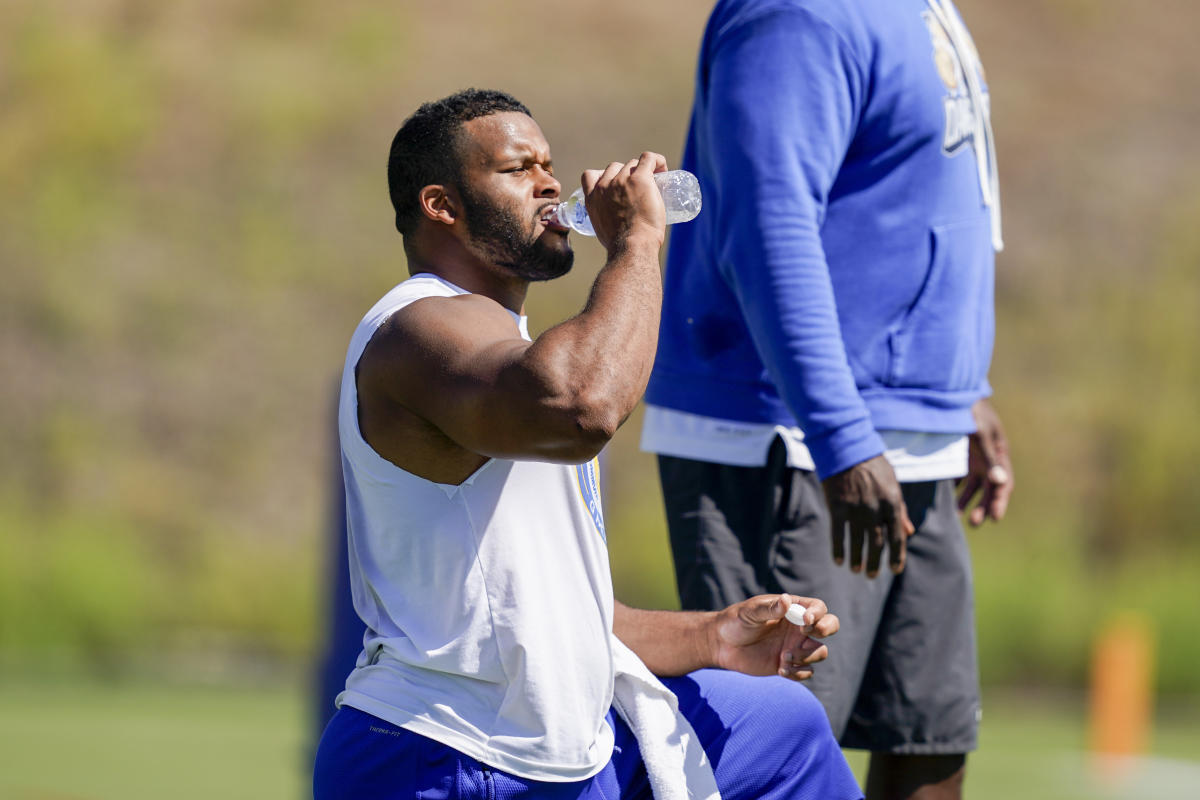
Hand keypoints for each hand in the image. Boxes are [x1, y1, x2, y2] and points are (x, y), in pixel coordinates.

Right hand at [579, 151, 667, 249]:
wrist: (632, 247)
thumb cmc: (622, 246)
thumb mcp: (603, 231)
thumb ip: (605, 221)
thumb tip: (617, 227)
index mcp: (592, 198)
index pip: (590, 175)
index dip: (603, 176)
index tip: (614, 185)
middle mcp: (604, 186)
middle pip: (615, 167)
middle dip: (626, 175)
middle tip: (639, 190)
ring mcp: (622, 181)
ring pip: (632, 164)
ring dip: (642, 170)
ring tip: (654, 184)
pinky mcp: (639, 179)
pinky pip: (648, 159)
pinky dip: (656, 161)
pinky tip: (662, 168)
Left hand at [711, 594, 837, 680]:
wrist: (722, 644)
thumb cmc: (735, 621)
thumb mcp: (750, 612)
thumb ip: (769, 608)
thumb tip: (787, 601)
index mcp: (792, 609)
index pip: (818, 608)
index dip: (818, 614)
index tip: (804, 621)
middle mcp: (798, 628)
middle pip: (830, 626)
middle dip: (826, 629)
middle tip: (804, 635)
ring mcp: (795, 646)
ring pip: (820, 651)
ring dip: (807, 656)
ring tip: (784, 656)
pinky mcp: (789, 665)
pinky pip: (807, 671)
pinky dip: (799, 673)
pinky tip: (781, 670)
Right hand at [822, 454, 913, 576]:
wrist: (847, 448)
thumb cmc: (873, 466)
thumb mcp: (892, 485)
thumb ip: (901, 510)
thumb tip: (909, 532)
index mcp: (893, 503)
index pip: (897, 537)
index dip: (897, 556)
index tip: (895, 570)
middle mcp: (876, 510)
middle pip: (878, 544)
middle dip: (875, 562)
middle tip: (872, 575)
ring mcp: (855, 510)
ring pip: (858, 543)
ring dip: (857, 559)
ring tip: (856, 570)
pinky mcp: (837, 507)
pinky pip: (838, 535)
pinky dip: (839, 550)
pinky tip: (839, 561)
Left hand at [957, 398, 1012, 525]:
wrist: (957, 394)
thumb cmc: (973, 412)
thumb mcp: (982, 435)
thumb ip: (990, 459)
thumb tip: (1000, 483)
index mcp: (1000, 455)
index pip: (1004, 484)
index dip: (999, 502)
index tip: (994, 518)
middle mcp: (990, 459)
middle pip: (989, 488)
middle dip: (983, 506)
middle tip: (974, 523)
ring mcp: (976, 457)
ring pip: (974, 484)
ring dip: (969, 499)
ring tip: (959, 513)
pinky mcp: (962, 454)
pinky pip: (961, 475)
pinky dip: (957, 487)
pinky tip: (949, 497)